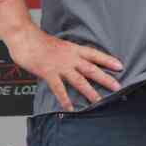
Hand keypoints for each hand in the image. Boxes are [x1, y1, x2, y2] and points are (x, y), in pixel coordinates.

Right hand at [6, 26, 121, 111]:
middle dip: (105, 78)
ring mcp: (60, 66)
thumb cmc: (40, 41)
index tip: (120, 66)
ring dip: (90, 91)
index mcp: (74, 49)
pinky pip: (59, 88)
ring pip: (79, 80)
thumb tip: (76, 63)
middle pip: (92, 69)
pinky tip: (70, 107)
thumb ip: (69, 54)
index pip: (95, 54)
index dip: (108, 60)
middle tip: (117, 86)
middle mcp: (70, 58)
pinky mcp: (49, 73)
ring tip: (99, 100)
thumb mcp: (61, 45)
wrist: (25, 38)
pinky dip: (65, 99)